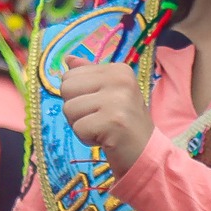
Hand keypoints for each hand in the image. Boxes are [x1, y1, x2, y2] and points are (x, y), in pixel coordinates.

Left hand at [59, 57, 153, 175]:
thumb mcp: (108, 93)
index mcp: (118, 69)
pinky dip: (86, 138)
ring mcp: (117, 100)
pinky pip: (78, 128)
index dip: (78, 96)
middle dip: (75, 110)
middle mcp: (120, 79)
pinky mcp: (113, 121)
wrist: (144, 153)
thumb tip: (67, 58)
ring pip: (69, 109)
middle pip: (66, 89)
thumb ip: (88, 75)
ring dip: (80, 125)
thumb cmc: (123, 123)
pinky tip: (104, 139)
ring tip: (102, 129)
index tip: (99, 107)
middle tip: (98, 119)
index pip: (70, 76)